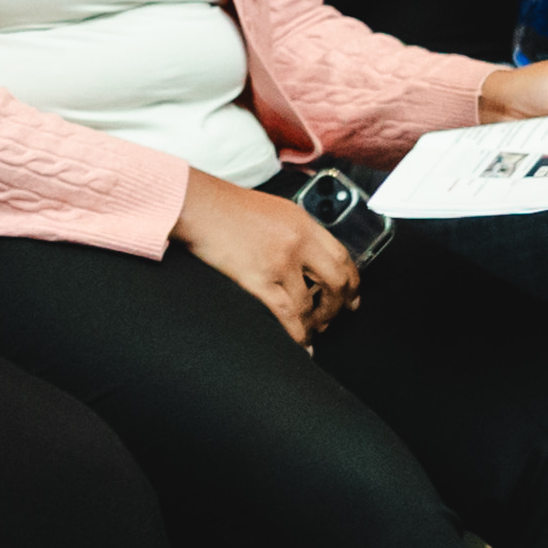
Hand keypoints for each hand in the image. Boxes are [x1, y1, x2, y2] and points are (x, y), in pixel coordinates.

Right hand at [174, 169, 357, 346]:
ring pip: (311, 304)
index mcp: (303, 222)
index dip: (351, 281)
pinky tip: (301, 343)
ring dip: (315, 323)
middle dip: (339, 306)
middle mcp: (298, 241)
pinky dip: (298, 334)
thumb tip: (306, 257)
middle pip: (336, 281)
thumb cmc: (224, 206)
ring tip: (312, 332)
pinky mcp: (258, 279)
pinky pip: (286, 314)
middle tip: (336, 318)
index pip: (341, 256)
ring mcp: (280, 262)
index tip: (352, 296)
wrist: (196, 205)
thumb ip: (294, 231)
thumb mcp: (272, 210)